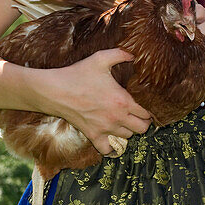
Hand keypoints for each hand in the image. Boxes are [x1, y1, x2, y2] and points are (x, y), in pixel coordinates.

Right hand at [27, 48, 151, 154]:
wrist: (56, 91)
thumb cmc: (78, 75)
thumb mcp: (100, 59)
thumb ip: (120, 54)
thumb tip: (133, 55)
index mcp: (123, 101)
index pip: (146, 114)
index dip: (148, 111)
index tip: (144, 108)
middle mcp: (117, 118)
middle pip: (141, 129)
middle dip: (142, 123)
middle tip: (137, 117)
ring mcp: (105, 129)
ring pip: (127, 137)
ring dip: (128, 131)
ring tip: (123, 123)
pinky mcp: (93, 136)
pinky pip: (108, 150)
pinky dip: (112, 147)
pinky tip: (111, 139)